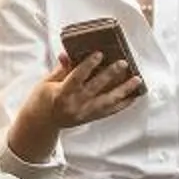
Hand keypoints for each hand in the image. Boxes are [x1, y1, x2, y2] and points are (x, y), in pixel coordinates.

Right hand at [9, 49, 144, 160]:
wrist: (42, 124)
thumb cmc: (42, 99)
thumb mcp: (46, 82)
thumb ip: (61, 69)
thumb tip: (68, 54)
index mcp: (61, 94)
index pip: (77, 77)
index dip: (88, 65)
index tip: (99, 54)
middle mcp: (75, 105)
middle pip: (96, 88)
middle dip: (111, 75)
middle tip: (123, 63)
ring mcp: (84, 113)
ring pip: (108, 101)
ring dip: (124, 90)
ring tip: (136, 80)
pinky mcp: (91, 118)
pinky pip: (110, 111)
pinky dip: (123, 103)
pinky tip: (133, 96)